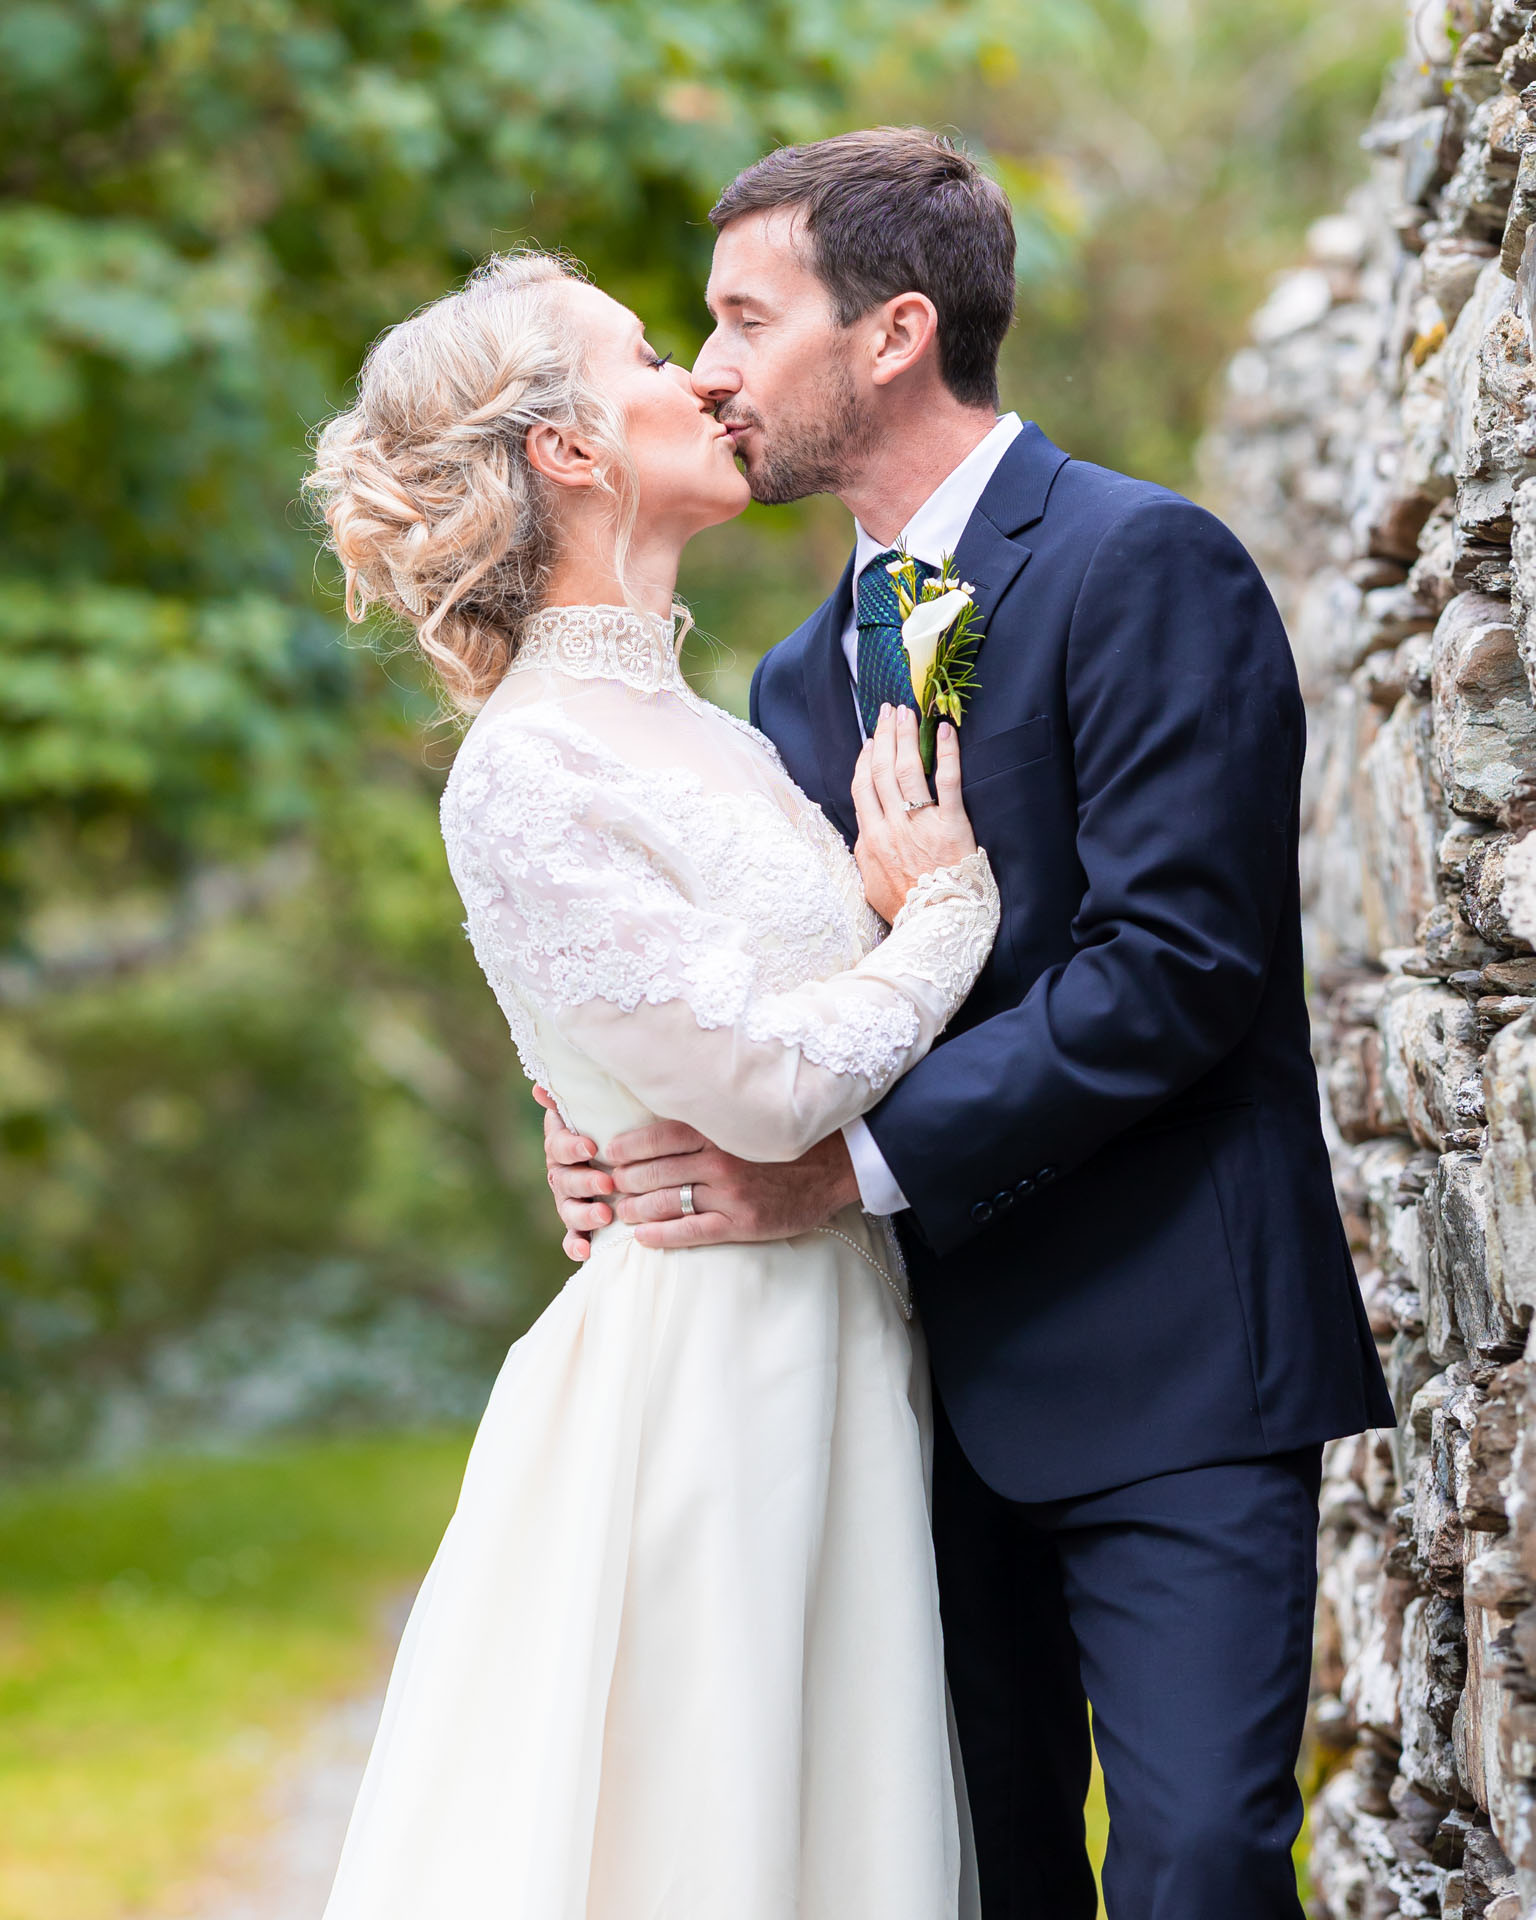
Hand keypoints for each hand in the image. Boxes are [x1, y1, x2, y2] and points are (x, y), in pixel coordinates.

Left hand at [536, 1091, 860, 1257]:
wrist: (835, 1167)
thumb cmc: (787, 1138)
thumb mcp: (748, 1118)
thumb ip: (711, 1120)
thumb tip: (666, 1119)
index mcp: (718, 1130)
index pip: (658, 1136)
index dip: (628, 1147)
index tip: (609, 1153)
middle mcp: (720, 1160)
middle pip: (655, 1172)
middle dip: (625, 1181)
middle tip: (608, 1186)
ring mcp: (730, 1194)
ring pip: (667, 1203)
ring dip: (636, 1209)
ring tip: (621, 1212)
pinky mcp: (742, 1223)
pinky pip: (690, 1232)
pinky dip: (661, 1236)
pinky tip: (643, 1238)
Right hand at [852, 705, 975, 923]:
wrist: (935, 924)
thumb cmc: (906, 909)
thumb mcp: (871, 886)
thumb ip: (865, 859)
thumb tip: (864, 841)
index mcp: (870, 839)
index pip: (861, 788)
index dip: (864, 760)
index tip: (869, 742)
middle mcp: (891, 825)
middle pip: (881, 770)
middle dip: (884, 736)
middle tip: (887, 711)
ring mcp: (920, 823)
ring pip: (907, 769)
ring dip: (906, 736)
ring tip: (907, 712)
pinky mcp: (951, 824)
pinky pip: (948, 781)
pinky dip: (947, 753)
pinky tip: (945, 731)